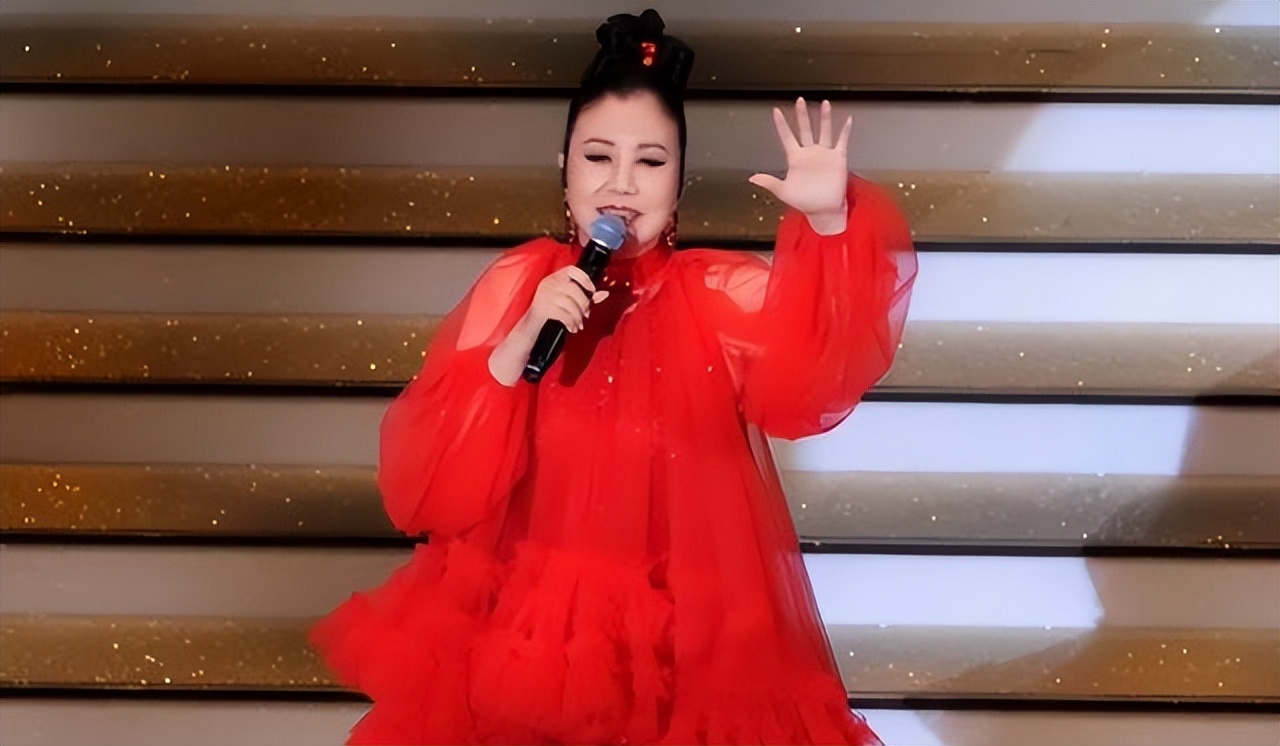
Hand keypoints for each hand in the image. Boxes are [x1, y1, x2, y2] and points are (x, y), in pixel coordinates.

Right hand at [521, 265, 608, 334]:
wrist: (531, 325)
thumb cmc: (552, 312)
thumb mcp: (569, 302)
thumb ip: (586, 297)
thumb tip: (605, 293)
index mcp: (555, 278)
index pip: (572, 269)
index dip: (584, 278)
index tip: (592, 290)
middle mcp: (549, 283)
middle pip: (574, 290)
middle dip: (584, 305)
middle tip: (586, 314)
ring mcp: (545, 295)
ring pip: (570, 304)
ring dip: (578, 317)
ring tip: (579, 324)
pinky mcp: (543, 308)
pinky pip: (564, 315)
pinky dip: (571, 323)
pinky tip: (572, 328)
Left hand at [748, 98, 850, 234]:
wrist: (824, 210)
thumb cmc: (804, 202)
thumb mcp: (784, 192)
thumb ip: (769, 182)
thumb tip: (752, 178)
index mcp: (796, 158)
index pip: (787, 137)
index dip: (781, 125)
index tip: (776, 111)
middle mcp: (809, 153)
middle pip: (805, 129)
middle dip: (802, 115)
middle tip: (799, 100)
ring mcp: (824, 154)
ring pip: (824, 131)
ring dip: (824, 118)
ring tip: (824, 103)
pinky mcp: (838, 158)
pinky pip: (842, 141)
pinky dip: (845, 131)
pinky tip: (847, 120)